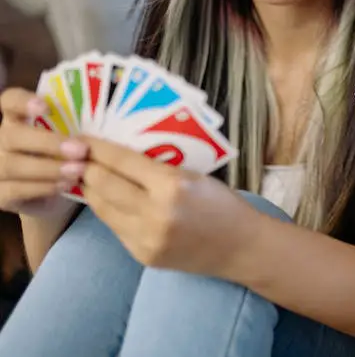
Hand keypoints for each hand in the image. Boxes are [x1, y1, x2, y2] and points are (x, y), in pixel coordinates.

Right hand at [0, 88, 84, 216]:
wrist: (50, 195)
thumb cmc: (63, 158)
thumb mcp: (68, 139)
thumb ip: (75, 127)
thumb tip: (104, 120)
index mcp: (16, 119)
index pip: (9, 101)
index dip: (23, 102)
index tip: (46, 107)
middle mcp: (1, 140)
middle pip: (12, 135)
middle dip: (47, 142)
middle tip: (80, 149)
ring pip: (12, 165)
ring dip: (49, 168)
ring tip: (79, 170)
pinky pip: (15, 190)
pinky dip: (43, 187)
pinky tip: (65, 185)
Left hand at [80, 136, 257, 275]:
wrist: (241, 248)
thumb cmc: (223, 204)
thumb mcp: (195, 176)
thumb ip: (158, 168)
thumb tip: (119, 156)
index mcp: (172, 186)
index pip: (122, 161)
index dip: (97, 148)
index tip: (82, 138)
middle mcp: (154, 213)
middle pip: (103, 184)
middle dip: (85, 167)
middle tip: (74, 155)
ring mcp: (145, 238)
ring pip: (103, 208)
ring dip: (91, 189)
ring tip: (83, 175)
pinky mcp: (142, 255)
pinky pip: (115, 227)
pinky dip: (109, 210)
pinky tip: (106, 200)